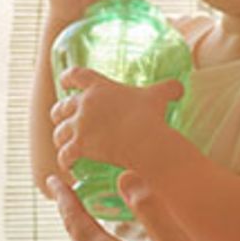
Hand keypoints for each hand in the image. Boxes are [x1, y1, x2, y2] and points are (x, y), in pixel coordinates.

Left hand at [51, 67, 183, 173]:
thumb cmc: (150, 116)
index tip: (64, 82)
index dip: (67, 78)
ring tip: (64, 145)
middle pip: (61, 107)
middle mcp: (84, 103)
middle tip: (61, 119)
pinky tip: (67, 165)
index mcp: (99, 87)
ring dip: (60, 139)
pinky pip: (64, 154)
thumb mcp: (160, 96)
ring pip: (59, 132)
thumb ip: (169, 88)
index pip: (75, 75)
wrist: (143, 140)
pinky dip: (64, 160)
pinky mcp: (79, 145)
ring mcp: (80, 125)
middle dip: (59, 114)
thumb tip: (181, 88)